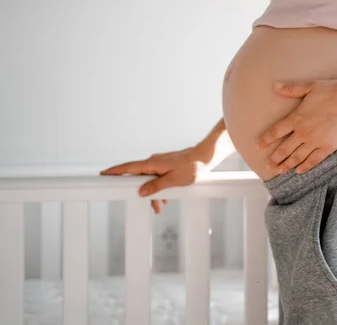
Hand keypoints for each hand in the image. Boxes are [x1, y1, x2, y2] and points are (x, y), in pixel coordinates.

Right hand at [100, 142, 215, 213]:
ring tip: (159, 208)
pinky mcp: (168, 166)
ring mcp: (161, 164)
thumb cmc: (192, 168)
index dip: (115, 171)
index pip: (128, 168)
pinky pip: (158, 178)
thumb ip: (156, 186)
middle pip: (139, 178)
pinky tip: (166, 199)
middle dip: (138, 192)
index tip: (102, 174)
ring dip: (152, 194)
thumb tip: (141, 192)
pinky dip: (159, 189)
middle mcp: (154, 162)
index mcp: (152, 164)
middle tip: (136, 202)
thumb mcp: (173, 180)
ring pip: (150, 180)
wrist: (206, 157)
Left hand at [257, 79, 336, 173]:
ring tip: (279, 171)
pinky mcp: (328, 147)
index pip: (276, 131)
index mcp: (297, 117)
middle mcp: (303, 132)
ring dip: (286, 165)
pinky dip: (305, 167)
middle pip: (284, 149)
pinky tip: (299, 171)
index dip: (265, 139)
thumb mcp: (310, 86)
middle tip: (267, 165)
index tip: (257, 146)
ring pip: (297, 157)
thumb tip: (275, 86)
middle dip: (274, 158)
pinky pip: (313, 160)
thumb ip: (292, 89)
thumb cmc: (334, 90)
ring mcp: (315, 141)